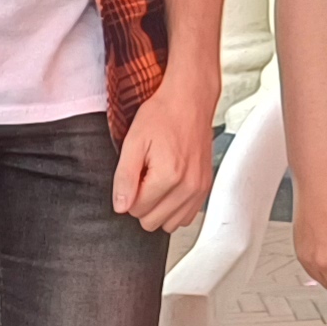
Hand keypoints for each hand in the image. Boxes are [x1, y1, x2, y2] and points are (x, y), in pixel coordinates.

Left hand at [113, 76, 218, 236]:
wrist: (189, 101)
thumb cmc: (163, 115)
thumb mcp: (133, 142)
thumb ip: (125, 178)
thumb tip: (121, 206)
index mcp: (168, 175)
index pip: (136, 210)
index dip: (129, 194)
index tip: (135, 174)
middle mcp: (188, 186)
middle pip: (152, 221)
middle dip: (143, 202)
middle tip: (144, 177)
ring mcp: (199, 188)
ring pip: (170, 224)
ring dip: (159, 208)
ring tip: (157, 182)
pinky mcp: (205, 187)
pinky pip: (187, 217)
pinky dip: (175, 208)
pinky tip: (169, 188)